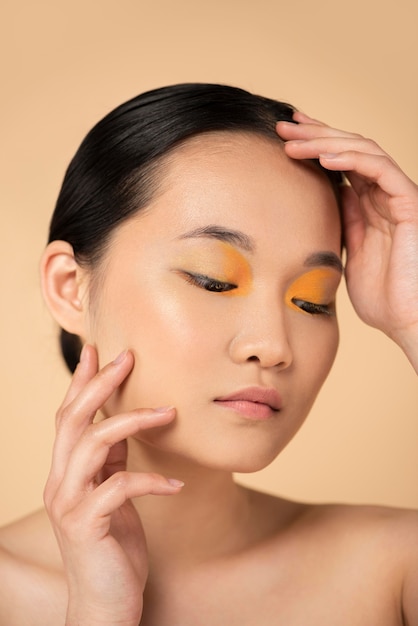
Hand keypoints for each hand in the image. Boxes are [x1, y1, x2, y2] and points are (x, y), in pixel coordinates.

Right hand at [43, 345, 182, 624]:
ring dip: (133, 421)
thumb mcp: (113, 496)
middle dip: (100, 384)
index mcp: (66, 472)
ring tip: (169, 413)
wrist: (104, 606)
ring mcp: (69, 503)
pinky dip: (151, 480)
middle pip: (73, 420)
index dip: (81, 382)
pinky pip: (120, 486)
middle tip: (127, 357)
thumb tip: (125, 425)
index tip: (97, 351)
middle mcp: (59, 482)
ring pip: (93, 443)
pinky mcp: (87, 525)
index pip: (68, 417)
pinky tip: (175, 485)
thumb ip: (111, 462)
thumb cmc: (112, 547)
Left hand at [277, 112, 417, 370]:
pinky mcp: (409, 204)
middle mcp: (382, 196)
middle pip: (348, 150)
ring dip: (326, 141)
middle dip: (315, 134)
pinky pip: (380, 169)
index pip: (340, 164)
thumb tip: (322, 203)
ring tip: (295, 140)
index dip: (315, 144)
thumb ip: (340, 226)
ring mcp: (396, 197)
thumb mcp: (348, 255)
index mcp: (367, 207)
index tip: (286, 136)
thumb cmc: (381, 298)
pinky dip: (352, 159)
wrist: (408, 321)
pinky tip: (325, 157)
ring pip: (363, 151)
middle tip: (283, 125)